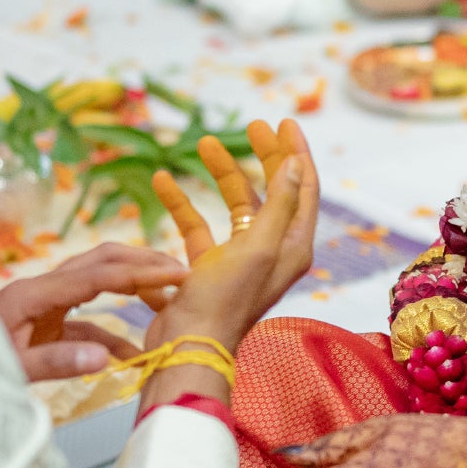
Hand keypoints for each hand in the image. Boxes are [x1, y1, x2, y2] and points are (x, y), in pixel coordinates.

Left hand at [0, 244, 187, 380]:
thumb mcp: (13, 370)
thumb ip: (58, 362)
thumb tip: (107, 359)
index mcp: (34, 294)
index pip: (99, 274)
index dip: (141, 272)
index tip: (178, 273)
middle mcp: (40, 290)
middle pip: (100, 262)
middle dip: (142, 263)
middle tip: (182, 271)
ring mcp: (40, 304)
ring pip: (95, 285)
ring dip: (130, 290)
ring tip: (167, 301)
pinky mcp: (39, 323)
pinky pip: (83, 321)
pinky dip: (109, 334)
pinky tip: (131, 356)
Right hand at [144, 120, 320, 403]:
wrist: (187, 346)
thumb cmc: (225, 299)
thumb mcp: (259, 245)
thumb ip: (280, 202)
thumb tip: (297, 162)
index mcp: (292, 245)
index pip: (304, 188)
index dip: (297, 153)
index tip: (284, 121)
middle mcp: (271, 251)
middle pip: (272, 191)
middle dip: (262, 156)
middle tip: (251, 126)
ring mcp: (239, 259)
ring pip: (235, 206)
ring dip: (220, 174)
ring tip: (202, 143)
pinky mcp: (207, 268)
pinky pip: (198, 226)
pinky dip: (182, 203)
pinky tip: (162, 181)